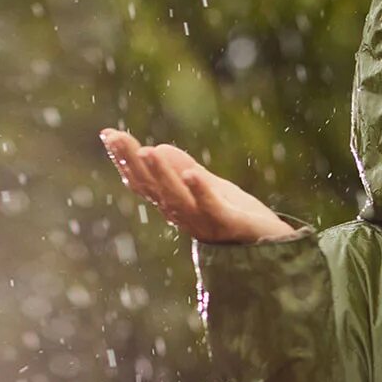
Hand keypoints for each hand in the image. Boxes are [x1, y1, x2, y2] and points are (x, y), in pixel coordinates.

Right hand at [100, 128, 298, 244]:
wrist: (273, 246)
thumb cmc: (238, 216)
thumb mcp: (211, 187)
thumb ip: (185, 170)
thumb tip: (156, 147)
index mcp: (176, 205)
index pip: (143, 182)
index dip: (124, 160)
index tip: (108, 134)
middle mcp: (183, 215)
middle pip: (152, 188)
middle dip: (132, 162)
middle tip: (115, 137)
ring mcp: (204, 221)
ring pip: (176, 198)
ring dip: (161, 174)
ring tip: (148, 151)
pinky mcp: (228, 223)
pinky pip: (211, 207)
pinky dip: (200, 191)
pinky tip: (192, 173)